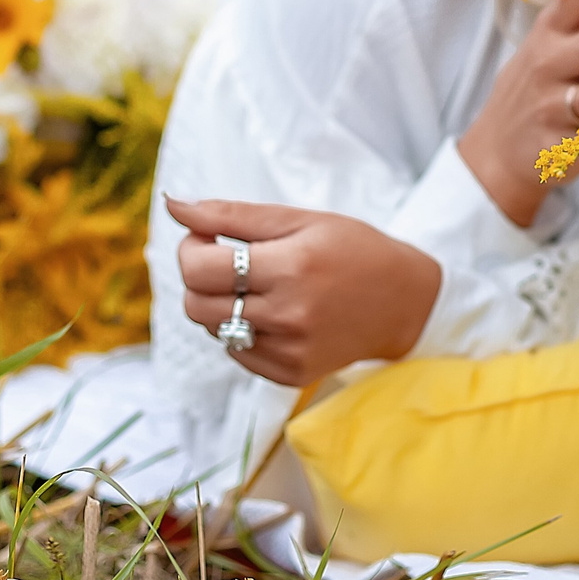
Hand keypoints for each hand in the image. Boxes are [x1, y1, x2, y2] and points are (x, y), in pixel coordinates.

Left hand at [165, 195, 442, 387]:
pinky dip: (242, 330)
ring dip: (218, 303)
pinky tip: (273, 313)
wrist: (405, 301)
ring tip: (252, 286)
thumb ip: (230, 214)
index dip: (189, 248)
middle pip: (196, 304)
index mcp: (290, 266)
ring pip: (213, 329)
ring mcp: (290, 351)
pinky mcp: (291, 375)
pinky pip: (237, 352)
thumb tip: (173, 204)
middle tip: (225, 260)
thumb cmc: (351, 249)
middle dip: (198, 277)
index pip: (199, 268)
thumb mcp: (298, 219)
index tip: (206, 237)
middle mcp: (288, 314)